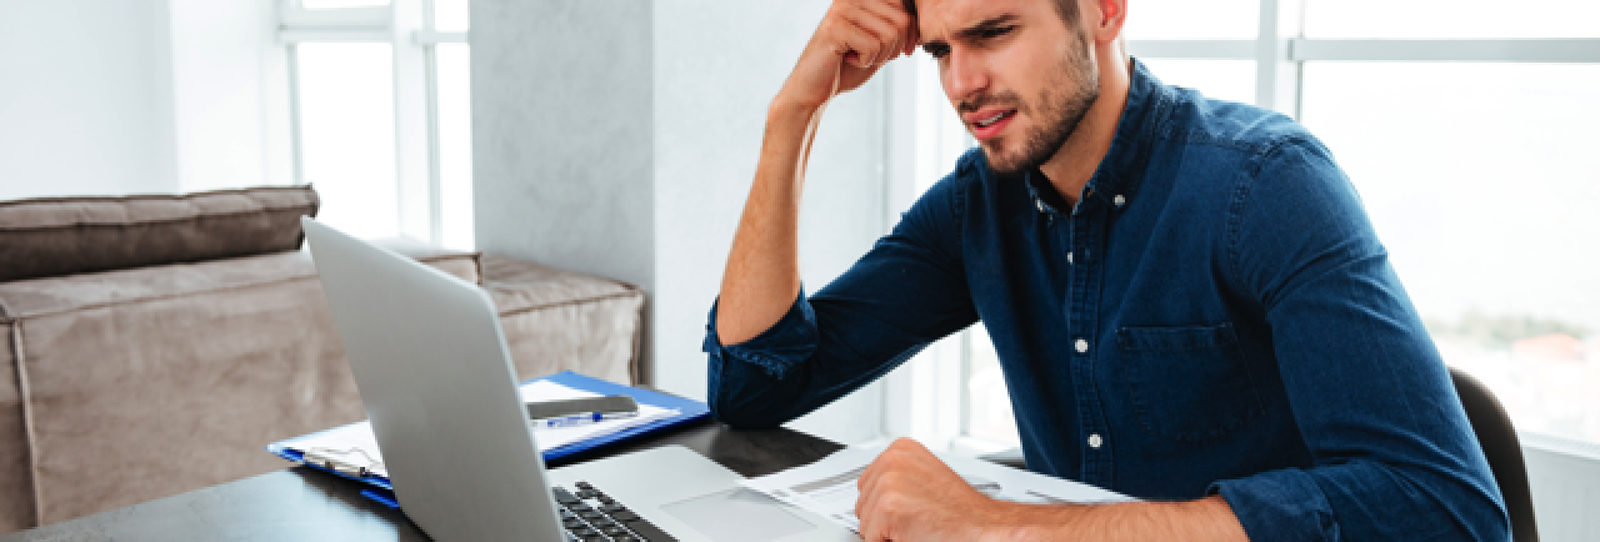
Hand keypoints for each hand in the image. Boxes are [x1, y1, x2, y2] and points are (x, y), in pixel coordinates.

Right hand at [777, 0, 918, 111]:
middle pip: (902, 21)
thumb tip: (925, 19)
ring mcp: (842, 10)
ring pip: (889, 34)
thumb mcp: (880, 43)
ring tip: (856, 56)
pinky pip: (873, 46)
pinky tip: (846, 59)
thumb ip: (898, 27)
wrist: (813, 90)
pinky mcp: (835, 28)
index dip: (908, 35)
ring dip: (878, 55)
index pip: (905, 8)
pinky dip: (865, 62)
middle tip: (868, 55)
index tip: (893, 50)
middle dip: (892, 47)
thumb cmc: (847, 67)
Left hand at [855, 438, 1016, 541]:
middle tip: (917, 519)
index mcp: (901, 449)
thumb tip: (873, 495)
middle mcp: (893, 460)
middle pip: (863, 503)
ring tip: (918, 525)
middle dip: (884, 518)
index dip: (886, 505)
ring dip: (888, 531)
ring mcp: (889, 482)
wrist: (984, 528)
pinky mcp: (889, 507)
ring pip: (865, 523)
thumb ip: (898, 480)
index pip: (868, 485)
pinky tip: (916, 533)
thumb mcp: (926, 479)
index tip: (908, 508)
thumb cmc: (962, 512)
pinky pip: (871, 538)